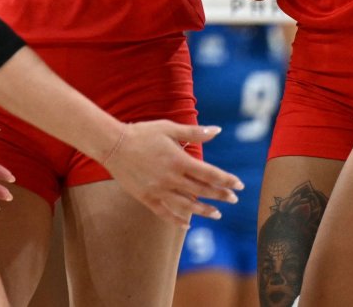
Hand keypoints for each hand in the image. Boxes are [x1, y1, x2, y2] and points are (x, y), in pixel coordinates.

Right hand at [99, 122, 241, 226]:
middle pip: (201, 190)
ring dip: (204, 211)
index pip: (209, 174)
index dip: (226, 180)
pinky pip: (165, 213)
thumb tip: (218, 130)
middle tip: (233, 199)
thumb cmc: (143, 133)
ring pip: (187, 205)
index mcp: (179, 160)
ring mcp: (159, 190)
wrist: (113, 144)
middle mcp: (171, 178)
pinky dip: (177, 220)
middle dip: (220, 195)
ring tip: (217, 214)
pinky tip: (187, 224)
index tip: (239, 184)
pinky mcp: (147, 198)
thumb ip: (194, 132)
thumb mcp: (169, 128)